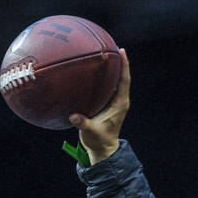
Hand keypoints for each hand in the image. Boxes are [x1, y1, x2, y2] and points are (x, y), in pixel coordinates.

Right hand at [69, 49, 129, 163]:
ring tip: (106, 55)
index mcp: (119, 104)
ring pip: (116, 82)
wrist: (103, 150)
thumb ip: (83, 123)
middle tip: (113, 46)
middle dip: (119, 62)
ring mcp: (115, 103)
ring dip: (113, 69)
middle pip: (122, 77)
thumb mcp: (90, 132)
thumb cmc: (98, 141)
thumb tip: (74, 116)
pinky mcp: (109, 106)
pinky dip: (106, 78)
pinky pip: (109, 87)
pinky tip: (97, 71)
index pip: (124, 81)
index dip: (124, 65)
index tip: (122, 51)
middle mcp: (120, 101)